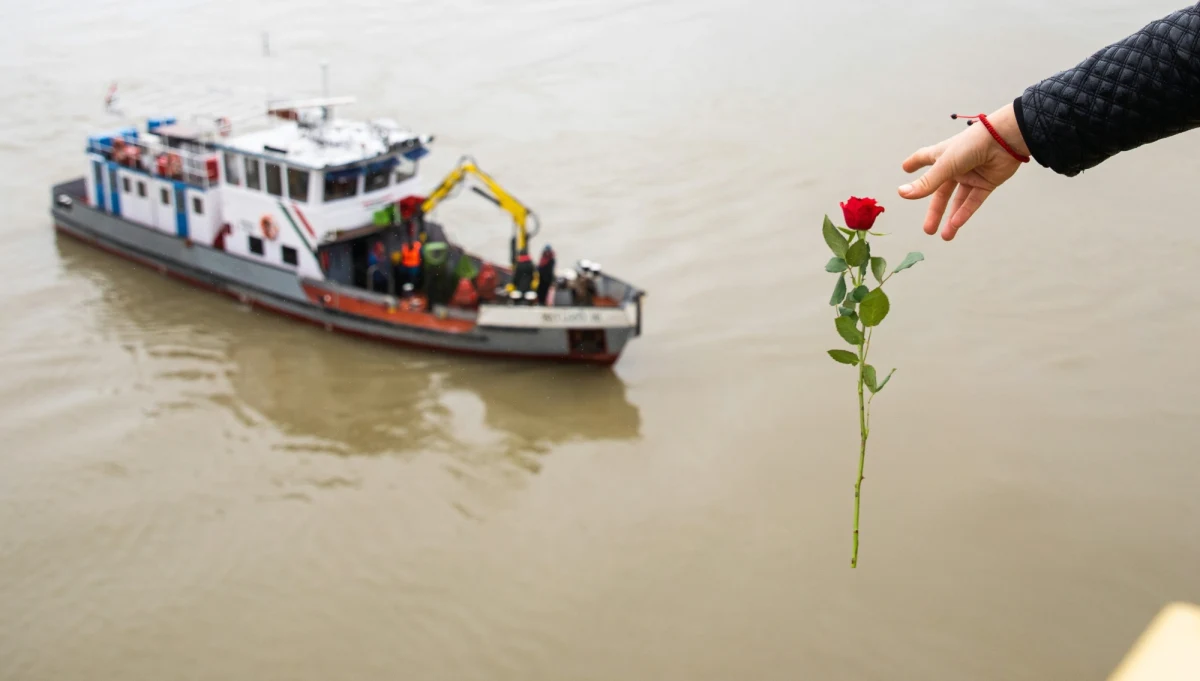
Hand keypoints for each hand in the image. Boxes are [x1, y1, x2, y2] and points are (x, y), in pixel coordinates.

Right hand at [897, 102, 1029, 240]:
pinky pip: (973, 201)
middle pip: (940, 191)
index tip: (906, 168)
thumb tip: (902, 194)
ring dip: (951, 218)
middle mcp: (956, 166)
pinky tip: (956, 224)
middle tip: (927, 229)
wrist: (1006, 139)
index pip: (924, 158)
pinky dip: (965, 213)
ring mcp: (971, 175)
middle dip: (934, 211)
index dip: (915, 162)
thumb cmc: (972, 145)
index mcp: (942, 155)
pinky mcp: (987, 183)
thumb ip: (926, 183)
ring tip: (944, 236)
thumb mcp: (945, 165)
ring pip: (958, 200)